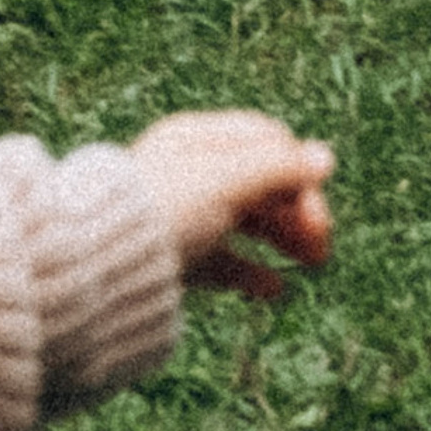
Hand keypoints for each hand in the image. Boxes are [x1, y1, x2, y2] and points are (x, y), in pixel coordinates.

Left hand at [134, 108, 333, 305]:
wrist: (103, 265)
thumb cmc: (165, 210)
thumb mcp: (227, 182)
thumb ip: (279, 170)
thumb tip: (326, 157)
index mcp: (196, 140)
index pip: (267, 142)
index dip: (300, 171)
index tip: (314, 208)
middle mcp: (190, 174)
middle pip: (261, 183)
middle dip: (299, 210)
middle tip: (324, 245)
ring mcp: (183, 217)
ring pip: (247, 222)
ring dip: (286, 239)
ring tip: (314, 264)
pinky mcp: (177, 258)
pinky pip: (224, 261)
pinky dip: (253, 272)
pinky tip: (275, 289)